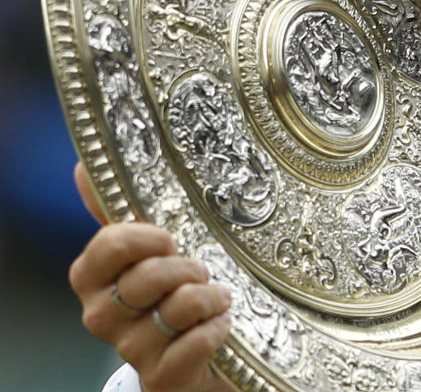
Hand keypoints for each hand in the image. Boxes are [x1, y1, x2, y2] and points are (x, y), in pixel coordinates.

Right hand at [69, 163, 232, 391]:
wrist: (193, 355)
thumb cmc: (169, 291)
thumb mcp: (149, 249)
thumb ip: (120, 209)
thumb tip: (84, 165)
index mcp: (92, 279)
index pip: (110, 244)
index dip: (150, 237)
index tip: (171, 239)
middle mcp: (102, 316)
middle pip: (148, 277)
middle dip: (187, 268)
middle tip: (201, 270)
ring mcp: (130, 351)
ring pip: (177, 308)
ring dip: (209, 296)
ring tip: (217, 296)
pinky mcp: (161, 379)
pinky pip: (194, 345)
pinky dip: (216, 329)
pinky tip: (221, 323)